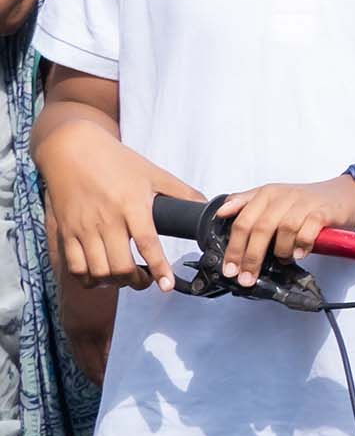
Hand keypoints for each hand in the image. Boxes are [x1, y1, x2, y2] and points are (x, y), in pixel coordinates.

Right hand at [36, 131, 197, 289]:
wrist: (71, 149)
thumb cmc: (115, 161)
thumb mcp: (153, 173)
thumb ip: (180, 192)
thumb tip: (207, 205)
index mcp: (131, 205)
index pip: (147, 243)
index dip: (159, 268)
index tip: (167, 286)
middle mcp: (106, 220)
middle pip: (120, 266)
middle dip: (137, 281)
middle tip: (147, 281)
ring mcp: (83, 227)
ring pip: (97, 271)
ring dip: (114, 283)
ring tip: (126, 279)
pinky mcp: (65, 231)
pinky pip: (74, 266)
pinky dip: (88, 279)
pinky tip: (100, 276)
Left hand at [216, 177, 354, 282]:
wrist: (345, 195)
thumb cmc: (306, 201)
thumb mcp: (274, 197)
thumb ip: (247, 203)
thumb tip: (222, 212)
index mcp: (266, 194)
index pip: (242, 222)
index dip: (234, 248)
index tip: (229, 269)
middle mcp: (283, 197)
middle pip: (260, 229)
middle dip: (251, 257)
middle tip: (247, 277)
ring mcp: (304, 203)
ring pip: (284, 230)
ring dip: (280, 250)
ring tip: (283, 259)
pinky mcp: (324, 212)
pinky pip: (309, 230)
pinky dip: (302, 244)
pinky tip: (300, 253)